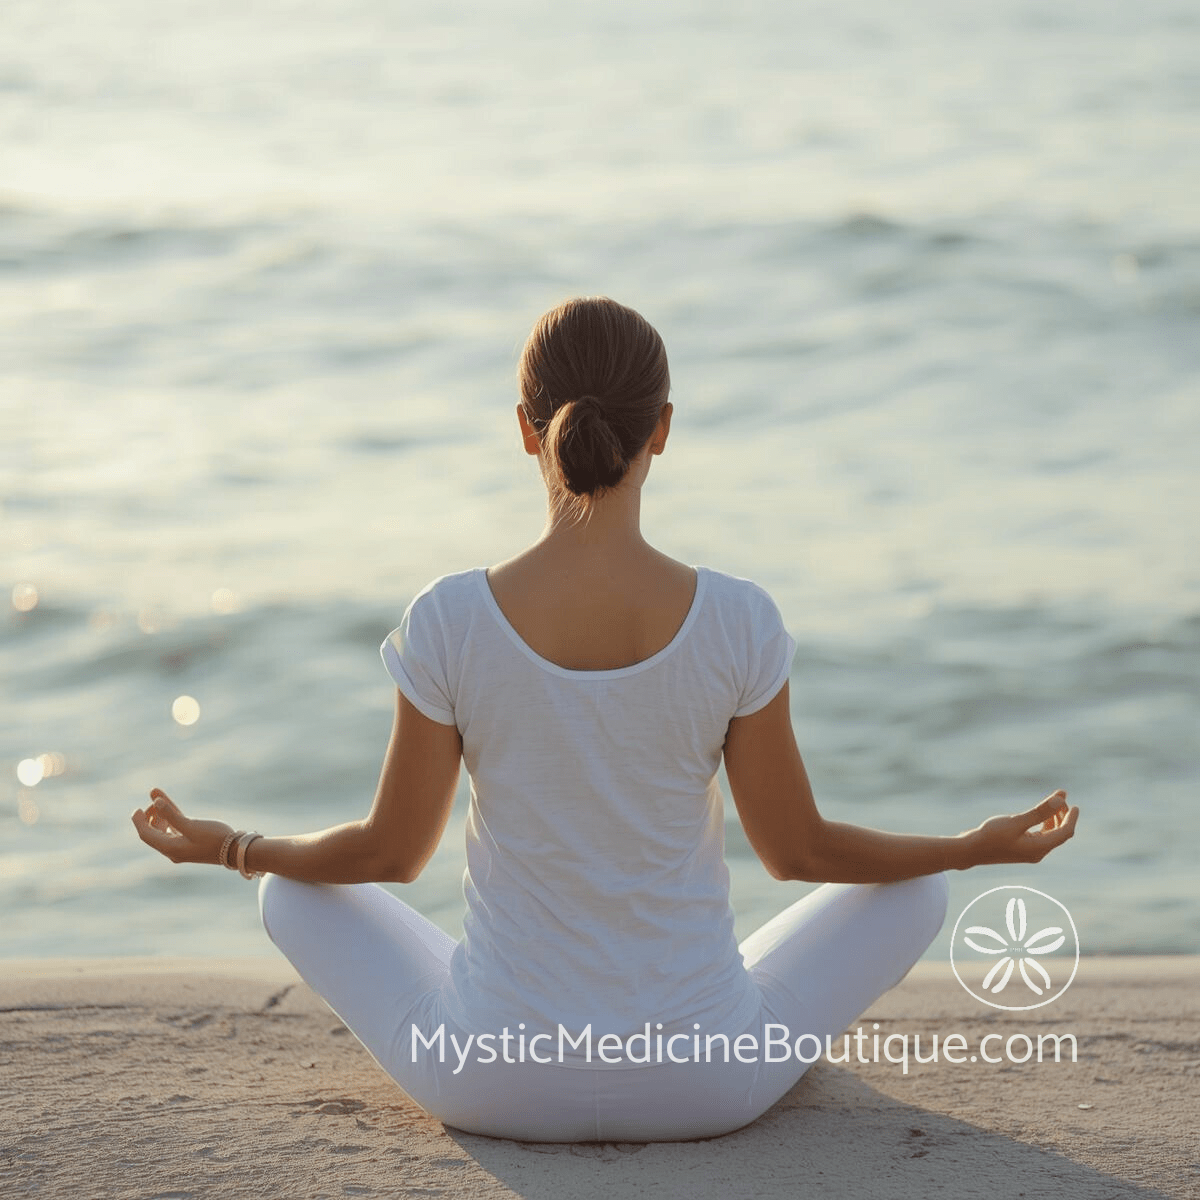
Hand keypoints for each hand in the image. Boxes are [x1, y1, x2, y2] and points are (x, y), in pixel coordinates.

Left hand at [131, 788, 234, 866]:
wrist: (235, 850)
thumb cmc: (214, 839)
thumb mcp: (192, 826)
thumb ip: (172, 815)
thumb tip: (155, 803)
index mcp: (170, 848)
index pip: (146, 835)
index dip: (139, 821)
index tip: (137, 808)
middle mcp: (173, 849)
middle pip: (153, 832)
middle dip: (149, 815)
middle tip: (153, 801)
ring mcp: (182, 846)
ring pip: (164, 828)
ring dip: (159, 814)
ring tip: (158, 797)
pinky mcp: (191, 841)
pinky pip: (176, 827)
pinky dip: (171, 816)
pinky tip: (169, 805)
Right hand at [961, 790, 1079, 866]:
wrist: (971, 850)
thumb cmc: (991, 836)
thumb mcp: (1016, 821)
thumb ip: (1039, 812)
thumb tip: (1060, 800)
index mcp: (1040, 848)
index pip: (1065, 832)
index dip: (1071, 818)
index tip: (1073, 804)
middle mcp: (1038, 852)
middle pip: (1060, 834)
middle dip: (1063, 816)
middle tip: (1058, 798)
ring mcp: (1030, 852)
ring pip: (1051, 835)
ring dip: (1054, 820)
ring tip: (1051, 804)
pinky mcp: (1022, 849)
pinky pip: (1040, 836)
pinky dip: (1044, 824)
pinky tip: (1038, 816)